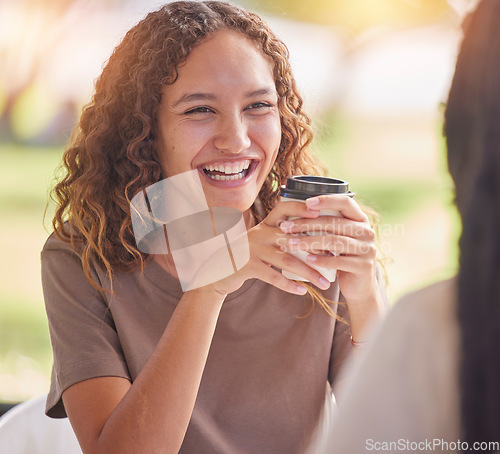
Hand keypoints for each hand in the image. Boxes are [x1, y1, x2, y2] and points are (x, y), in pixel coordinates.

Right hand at [200, 200, 332, 296]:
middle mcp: (259, 234)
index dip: (301, 208)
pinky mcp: (248, 267)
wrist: (217, 270)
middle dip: (316, 250)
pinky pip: (273, 276)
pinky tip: (302, 291)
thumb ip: (280, 237)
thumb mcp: (260, 240)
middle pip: (293, 239)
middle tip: (335, 259)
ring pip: (287, 260)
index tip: (319, 213)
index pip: (283, 209)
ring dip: (308, 272)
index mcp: (265, 224)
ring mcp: (253, 250)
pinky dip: (288, 285)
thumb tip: (315, 240)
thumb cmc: (246, 255)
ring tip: (324, 283)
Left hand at [278, 195, 380, 306]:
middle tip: (286, 227)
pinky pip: (339, 261)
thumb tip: (295, 210)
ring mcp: (368, 249)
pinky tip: (308, 259)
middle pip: (334, 222)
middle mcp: (367, 231)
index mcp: (360, 219)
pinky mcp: (364, 267)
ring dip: (310, 241)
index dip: (326, 200)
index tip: (306, 203)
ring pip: (334, 241)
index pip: (345, 202)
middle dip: (307, 223)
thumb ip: (326, 225)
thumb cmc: (342, 257)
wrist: (359, 286)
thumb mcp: (337, 238)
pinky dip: (322, 259)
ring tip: (291, 243)